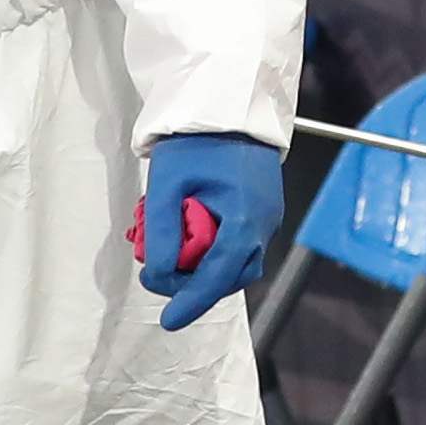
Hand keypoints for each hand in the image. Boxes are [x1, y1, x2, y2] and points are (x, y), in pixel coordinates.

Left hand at [140, 136, 282, 329]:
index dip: (192, 302)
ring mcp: (268, 217)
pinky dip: (215, 248)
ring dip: (206, 268)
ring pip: (238, 262)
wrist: (228, 102)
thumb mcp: (166, 186)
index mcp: (243, 219)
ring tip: (172, 251)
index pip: (218, 277)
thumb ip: (159, 234)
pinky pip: (241, 243)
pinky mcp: (264, 208)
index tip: (169, 322)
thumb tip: (157, 274)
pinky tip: (190, 232)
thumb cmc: (197, 140)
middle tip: (158, 273)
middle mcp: (263, 224)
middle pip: (231, 277)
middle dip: (195, 285)